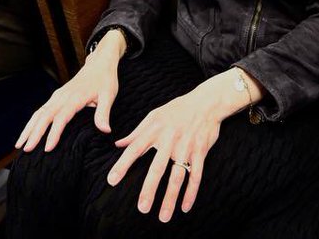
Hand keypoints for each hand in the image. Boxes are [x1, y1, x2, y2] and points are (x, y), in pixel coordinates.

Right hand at [16, 28, 125, 151]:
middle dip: (34, 133)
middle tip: (26, 150)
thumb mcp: (109, 95)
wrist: (99, 63)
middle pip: (44, 116)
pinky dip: (32, 122)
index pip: (61, 117)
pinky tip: (27, 133)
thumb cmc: (105, 79)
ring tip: (19, 145)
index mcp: (75, 97)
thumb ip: (104, 113)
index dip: (54, 133)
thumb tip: (105, 130)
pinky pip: (41, 111)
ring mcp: (57, 96)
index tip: (47, 148)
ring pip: (39, 113)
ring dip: (29, 128)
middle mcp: (62, 96)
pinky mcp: (56, 97)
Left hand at [106, 83, 230, 221]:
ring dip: (170, 198)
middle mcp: (169, 139)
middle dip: (149, 189)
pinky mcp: (200, 151)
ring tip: (163, 216)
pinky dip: (191, 193)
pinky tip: (185, 207)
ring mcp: (186, 147)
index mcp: (154, 130)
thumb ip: (136, 132)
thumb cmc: (176, 110)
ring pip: (178, 176)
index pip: (134, 149)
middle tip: (142, 208)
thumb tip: (118, 144)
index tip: (112, 180)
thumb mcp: (154, 116)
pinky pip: (196, 175)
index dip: (122, 165)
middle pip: (158, 168)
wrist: (206, 102)